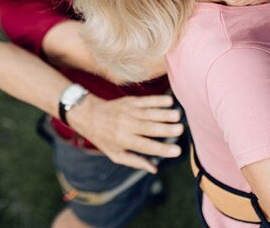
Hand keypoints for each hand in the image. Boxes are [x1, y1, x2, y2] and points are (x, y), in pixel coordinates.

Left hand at [65, 94, 183, 172]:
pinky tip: (169, 101)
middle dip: (165, 129)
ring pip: (149, 113)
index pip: (145, 146)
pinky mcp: (130, 101)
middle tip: (180, 130)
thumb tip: (155, 169)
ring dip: (164, 114)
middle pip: (149, 128)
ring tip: (178, 116)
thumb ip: (135, 161)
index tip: (177, 151)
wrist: (88, 114)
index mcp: (124, 141)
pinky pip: (146, 101)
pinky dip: (158, 100)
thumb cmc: (104, 138)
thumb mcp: (115, 154)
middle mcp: (126, 126)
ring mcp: (128, 112)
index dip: (162, 149)